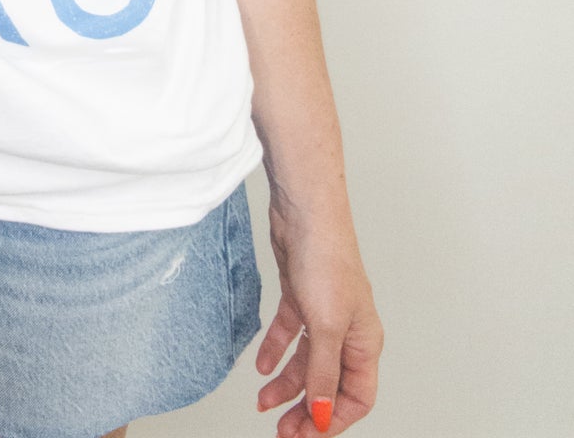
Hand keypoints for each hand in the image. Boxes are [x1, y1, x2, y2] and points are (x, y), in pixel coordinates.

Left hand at [254, 193, 383, 435]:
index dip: (333, 420)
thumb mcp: (326, 326)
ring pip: (307, 361)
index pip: (357, 397)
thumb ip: (324, 373)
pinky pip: (289, 333)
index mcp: (365, 342)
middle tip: (283, 430)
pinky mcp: (300, 296)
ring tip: (263, 402)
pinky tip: (261, 366)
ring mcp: (323, 313)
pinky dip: (276, 350)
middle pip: (329, 383)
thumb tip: (322, 414)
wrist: (303, 211)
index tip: (307, 434)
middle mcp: (347, 331)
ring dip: (287, 384)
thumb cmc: (327, 259)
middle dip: (307, 409)